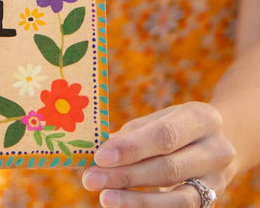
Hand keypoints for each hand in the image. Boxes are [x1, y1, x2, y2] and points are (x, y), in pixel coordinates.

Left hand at [81, 102, 235, 205]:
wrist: (226, 141)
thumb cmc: (179, 126)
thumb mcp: (162, 118)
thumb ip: (134, 134)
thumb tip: (102, 151)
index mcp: (202, 118)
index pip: (164, 135)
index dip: (132, 148)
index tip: (100, 157)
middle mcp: (217, 150)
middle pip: (169, 169)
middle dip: (126, 176)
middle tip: (91, 179)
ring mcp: (219, 181)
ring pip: (178, 199)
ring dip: (137, 201)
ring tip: (105, 198)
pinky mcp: (214, 202)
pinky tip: (126, 206)